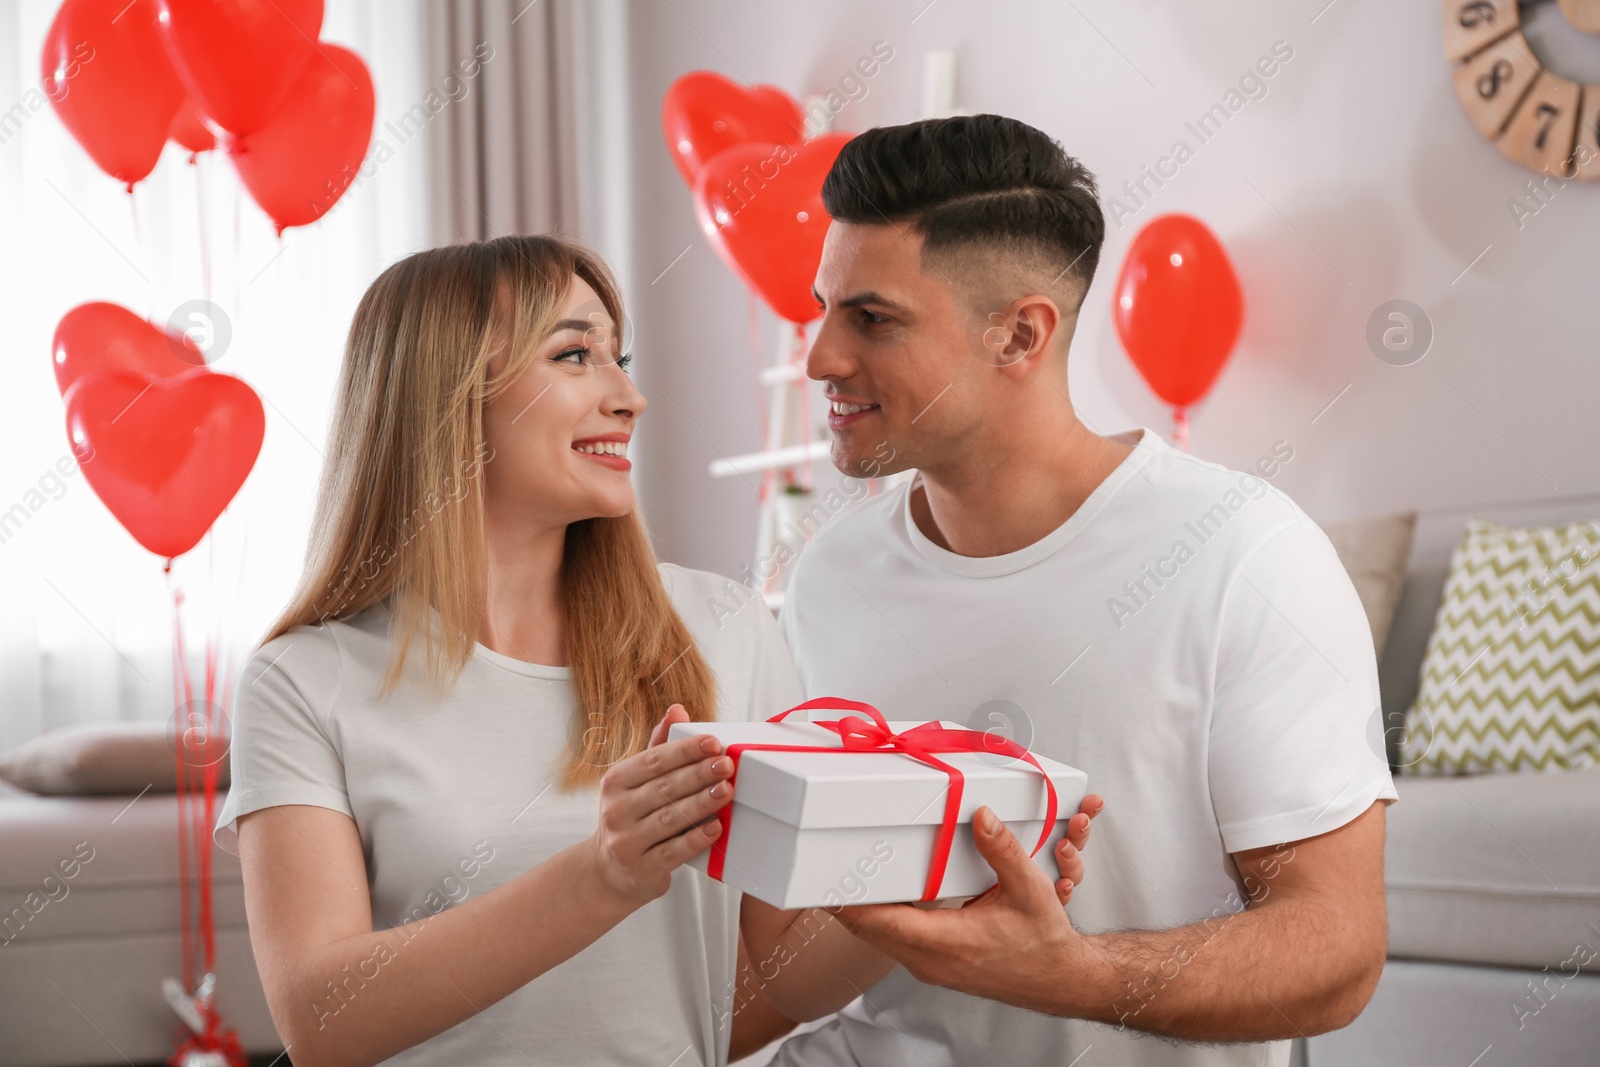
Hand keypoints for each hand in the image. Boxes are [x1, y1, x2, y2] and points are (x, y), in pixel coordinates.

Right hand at [585, 704, 733, 906]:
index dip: (684, 750)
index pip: (653, 761)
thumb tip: (678, 710)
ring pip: (670, 819)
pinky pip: (674, 852)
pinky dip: (696, 839)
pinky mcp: (642, 869)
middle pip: (664, 788)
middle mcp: (616, 810)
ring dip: (701, 804)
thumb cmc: (633, 814)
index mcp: (615, 781)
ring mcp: (627, 842)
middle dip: (698, 775)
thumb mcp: (637, 780)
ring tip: (726, 791)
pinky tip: (717, 828)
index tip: (713, 742)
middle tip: (727, 764)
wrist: (611, 870)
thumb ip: (659, 747)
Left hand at [832, 801, 1104, 1012]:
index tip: (825, 880)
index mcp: (945, 943)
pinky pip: (894, 941)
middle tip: (821, 869)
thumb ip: (1002, 850)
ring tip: (841, 879)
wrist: (1058, 979)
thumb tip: (982, 817)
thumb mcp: (1028, 890)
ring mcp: (929, 965)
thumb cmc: (1043, 943)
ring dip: (860, 911)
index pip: (879, 921)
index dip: (848, 901)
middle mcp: (929, 960)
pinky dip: (880, 920)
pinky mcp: (934, 964)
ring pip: (878, 937)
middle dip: (844, 901)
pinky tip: (878, 899)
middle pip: (868, 930)